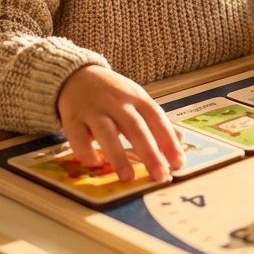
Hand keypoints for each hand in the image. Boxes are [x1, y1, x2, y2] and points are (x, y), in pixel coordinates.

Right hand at [56, 65, 184, 182]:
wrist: (75, 75)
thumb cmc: (111, 93)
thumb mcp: (136, 100)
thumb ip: (156, 121)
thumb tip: (180, 139)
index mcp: (136, 97)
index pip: (157, 118)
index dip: (169, 141)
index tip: (178, 163)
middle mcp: (116, 102)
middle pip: (135, 127)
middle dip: (149, 152)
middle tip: (160, 174)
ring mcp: (93, 110)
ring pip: (107, 133)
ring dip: (118, 156)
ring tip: (128, 178)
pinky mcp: (72, 119)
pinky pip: (78, 137)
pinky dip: (86, 152)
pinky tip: (95, 164)